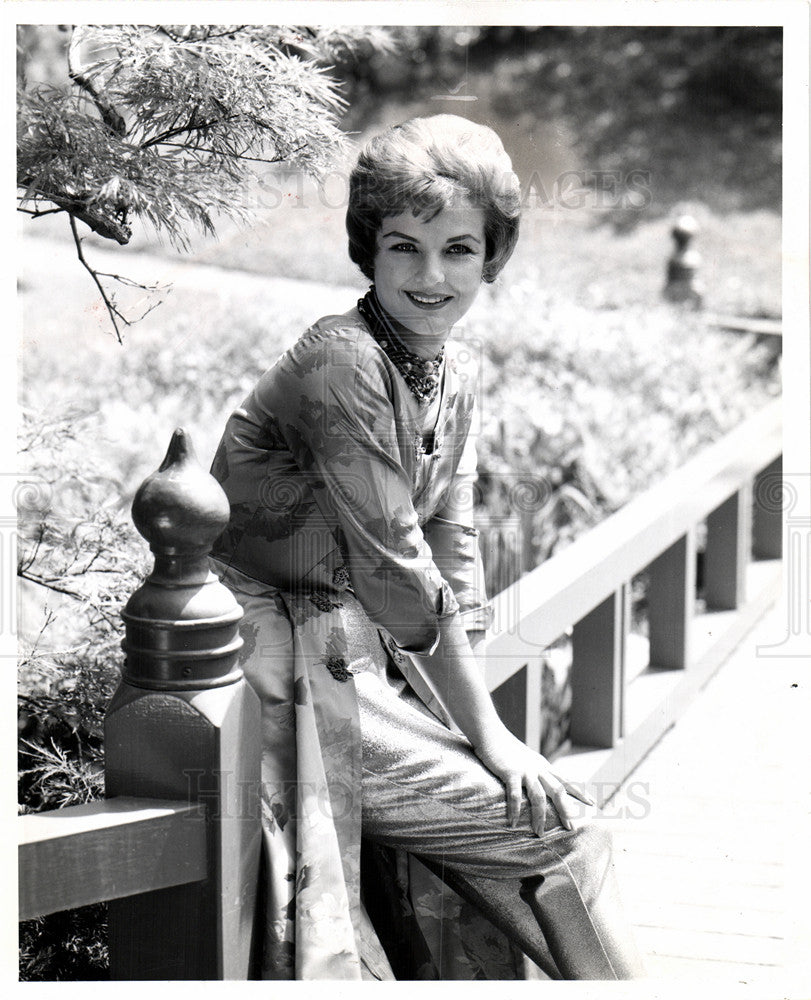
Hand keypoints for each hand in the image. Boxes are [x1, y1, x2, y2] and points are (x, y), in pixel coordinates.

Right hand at [473, 726, 594, 835]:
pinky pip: (515, 795)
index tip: (592, 803)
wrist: (491, 734)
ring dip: (539, 817)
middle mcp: (538, 769)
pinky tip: (513, 823)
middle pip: (557, 791)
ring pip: (538, 797)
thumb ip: (537, 769)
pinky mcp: (510, 773)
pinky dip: (515, 810)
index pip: (566, 781)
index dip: (580, 792)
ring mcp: (525, 771)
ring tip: (539, 833)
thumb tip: (544, 782)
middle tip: (571, 828)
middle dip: (565, 810)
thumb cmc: (507, 748)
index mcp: (544, 766)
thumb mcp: (528, 758)